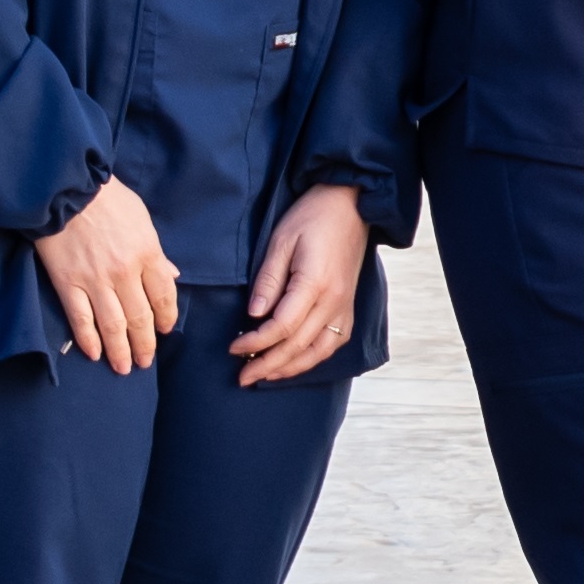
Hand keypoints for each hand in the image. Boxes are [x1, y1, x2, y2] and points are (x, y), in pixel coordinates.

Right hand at [39, 179, 183, 372]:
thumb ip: (157, 252)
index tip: (165, 331)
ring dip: (120, 350)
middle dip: (145, 344)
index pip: (164, 297)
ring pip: (112, 325)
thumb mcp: (142, 219)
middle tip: (145, 362)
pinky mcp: (67, 282)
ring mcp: (94, 280)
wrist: (66, 187)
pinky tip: (95, 354)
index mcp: (148, 253)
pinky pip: (80, 319)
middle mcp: (124, 272)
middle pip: (140, 317)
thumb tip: (172, 275)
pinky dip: (88, 339)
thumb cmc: (108, 199)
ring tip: (124, 368)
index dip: (166, 319)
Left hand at [224, 181, 369, 384]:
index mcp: (314, 283)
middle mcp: (333, 301)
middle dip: (267, 365)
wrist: (350, 205)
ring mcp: (344, 307)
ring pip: (317, 352)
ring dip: (290, 369)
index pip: (281, 327)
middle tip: (242, 378)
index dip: (255, 342)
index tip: (233, 348)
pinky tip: (295, 363)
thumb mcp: (281, 241)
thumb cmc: (311, 218)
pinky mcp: (348, 307)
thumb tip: (254, 315)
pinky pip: (333, 344)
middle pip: (297, 346)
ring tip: (265, 376)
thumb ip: (268, 281)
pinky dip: (313, 359)